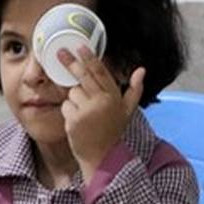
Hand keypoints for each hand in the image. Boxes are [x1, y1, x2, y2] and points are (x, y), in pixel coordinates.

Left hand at [58, 44, 145, 180]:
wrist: (102, 156)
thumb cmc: (112, 132)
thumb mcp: (127, 111)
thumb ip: (134, 90)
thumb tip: (141, 69)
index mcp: (114, 97)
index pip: (101, 73)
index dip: (90, 59)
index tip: (81, 47)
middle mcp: (102, 102)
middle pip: (83, 76)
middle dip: (72, 63)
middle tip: (61, 52)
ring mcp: (87, 110)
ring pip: (72, 93)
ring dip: (74, 100)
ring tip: (84, 114)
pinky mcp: (74, 120)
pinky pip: (65, 106)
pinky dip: (68, 112)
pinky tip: (78, 122)